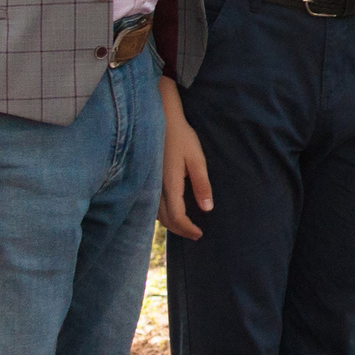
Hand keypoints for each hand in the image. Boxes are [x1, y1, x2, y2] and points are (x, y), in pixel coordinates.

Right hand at [159, 81, 211, 239]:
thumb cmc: (182, 138)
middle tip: (194, 234)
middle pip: (165, 219)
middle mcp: (156, 188)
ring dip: (170, 223)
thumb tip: (207, 208)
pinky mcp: (148, 179)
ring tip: (185, 225)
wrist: (161, 120)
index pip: (177, 216)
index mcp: (169, 185)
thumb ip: (202, 184)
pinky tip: (172, 210)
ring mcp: (149, 184)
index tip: (199, 234)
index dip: (187, 228)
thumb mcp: (197, 160)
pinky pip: (153, 204)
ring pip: (156, 213)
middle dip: (180, 229)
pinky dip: (163, 213)